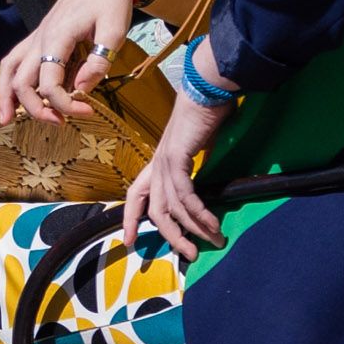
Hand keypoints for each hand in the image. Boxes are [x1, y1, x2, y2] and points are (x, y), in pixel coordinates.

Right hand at [0, 0, 141, 124]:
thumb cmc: (111, 0)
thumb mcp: (115, 30)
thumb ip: (98, 61)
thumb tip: (81, 90)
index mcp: (57, 38)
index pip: (50, 83)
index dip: (66, 104)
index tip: (89, 110)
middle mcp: (40, 39)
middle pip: (22, 82)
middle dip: (36, 108)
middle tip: (59, 123)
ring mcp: (36, 37)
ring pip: (9, 70)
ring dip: (7, 96)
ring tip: (7, 120)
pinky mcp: (39, 36)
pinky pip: (14, 60)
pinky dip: (9, 80)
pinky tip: (12, 96)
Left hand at [120, 89, 228, 259]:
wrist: (205, 89)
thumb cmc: (205, 115)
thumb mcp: (198, 148)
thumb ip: (196, 168)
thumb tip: (205, 190)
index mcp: (158, 163)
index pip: (136, 195)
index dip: (129, 219)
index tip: (129, 241)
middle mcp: (157, 165)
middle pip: (155, 211)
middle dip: (172, 236)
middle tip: (189, 254)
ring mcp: (164, 162)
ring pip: (172, 208)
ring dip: (194, 228)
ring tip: (214, 240)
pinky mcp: (176, 159)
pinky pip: (185, 195)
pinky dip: (198, 213)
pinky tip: (211, 223)